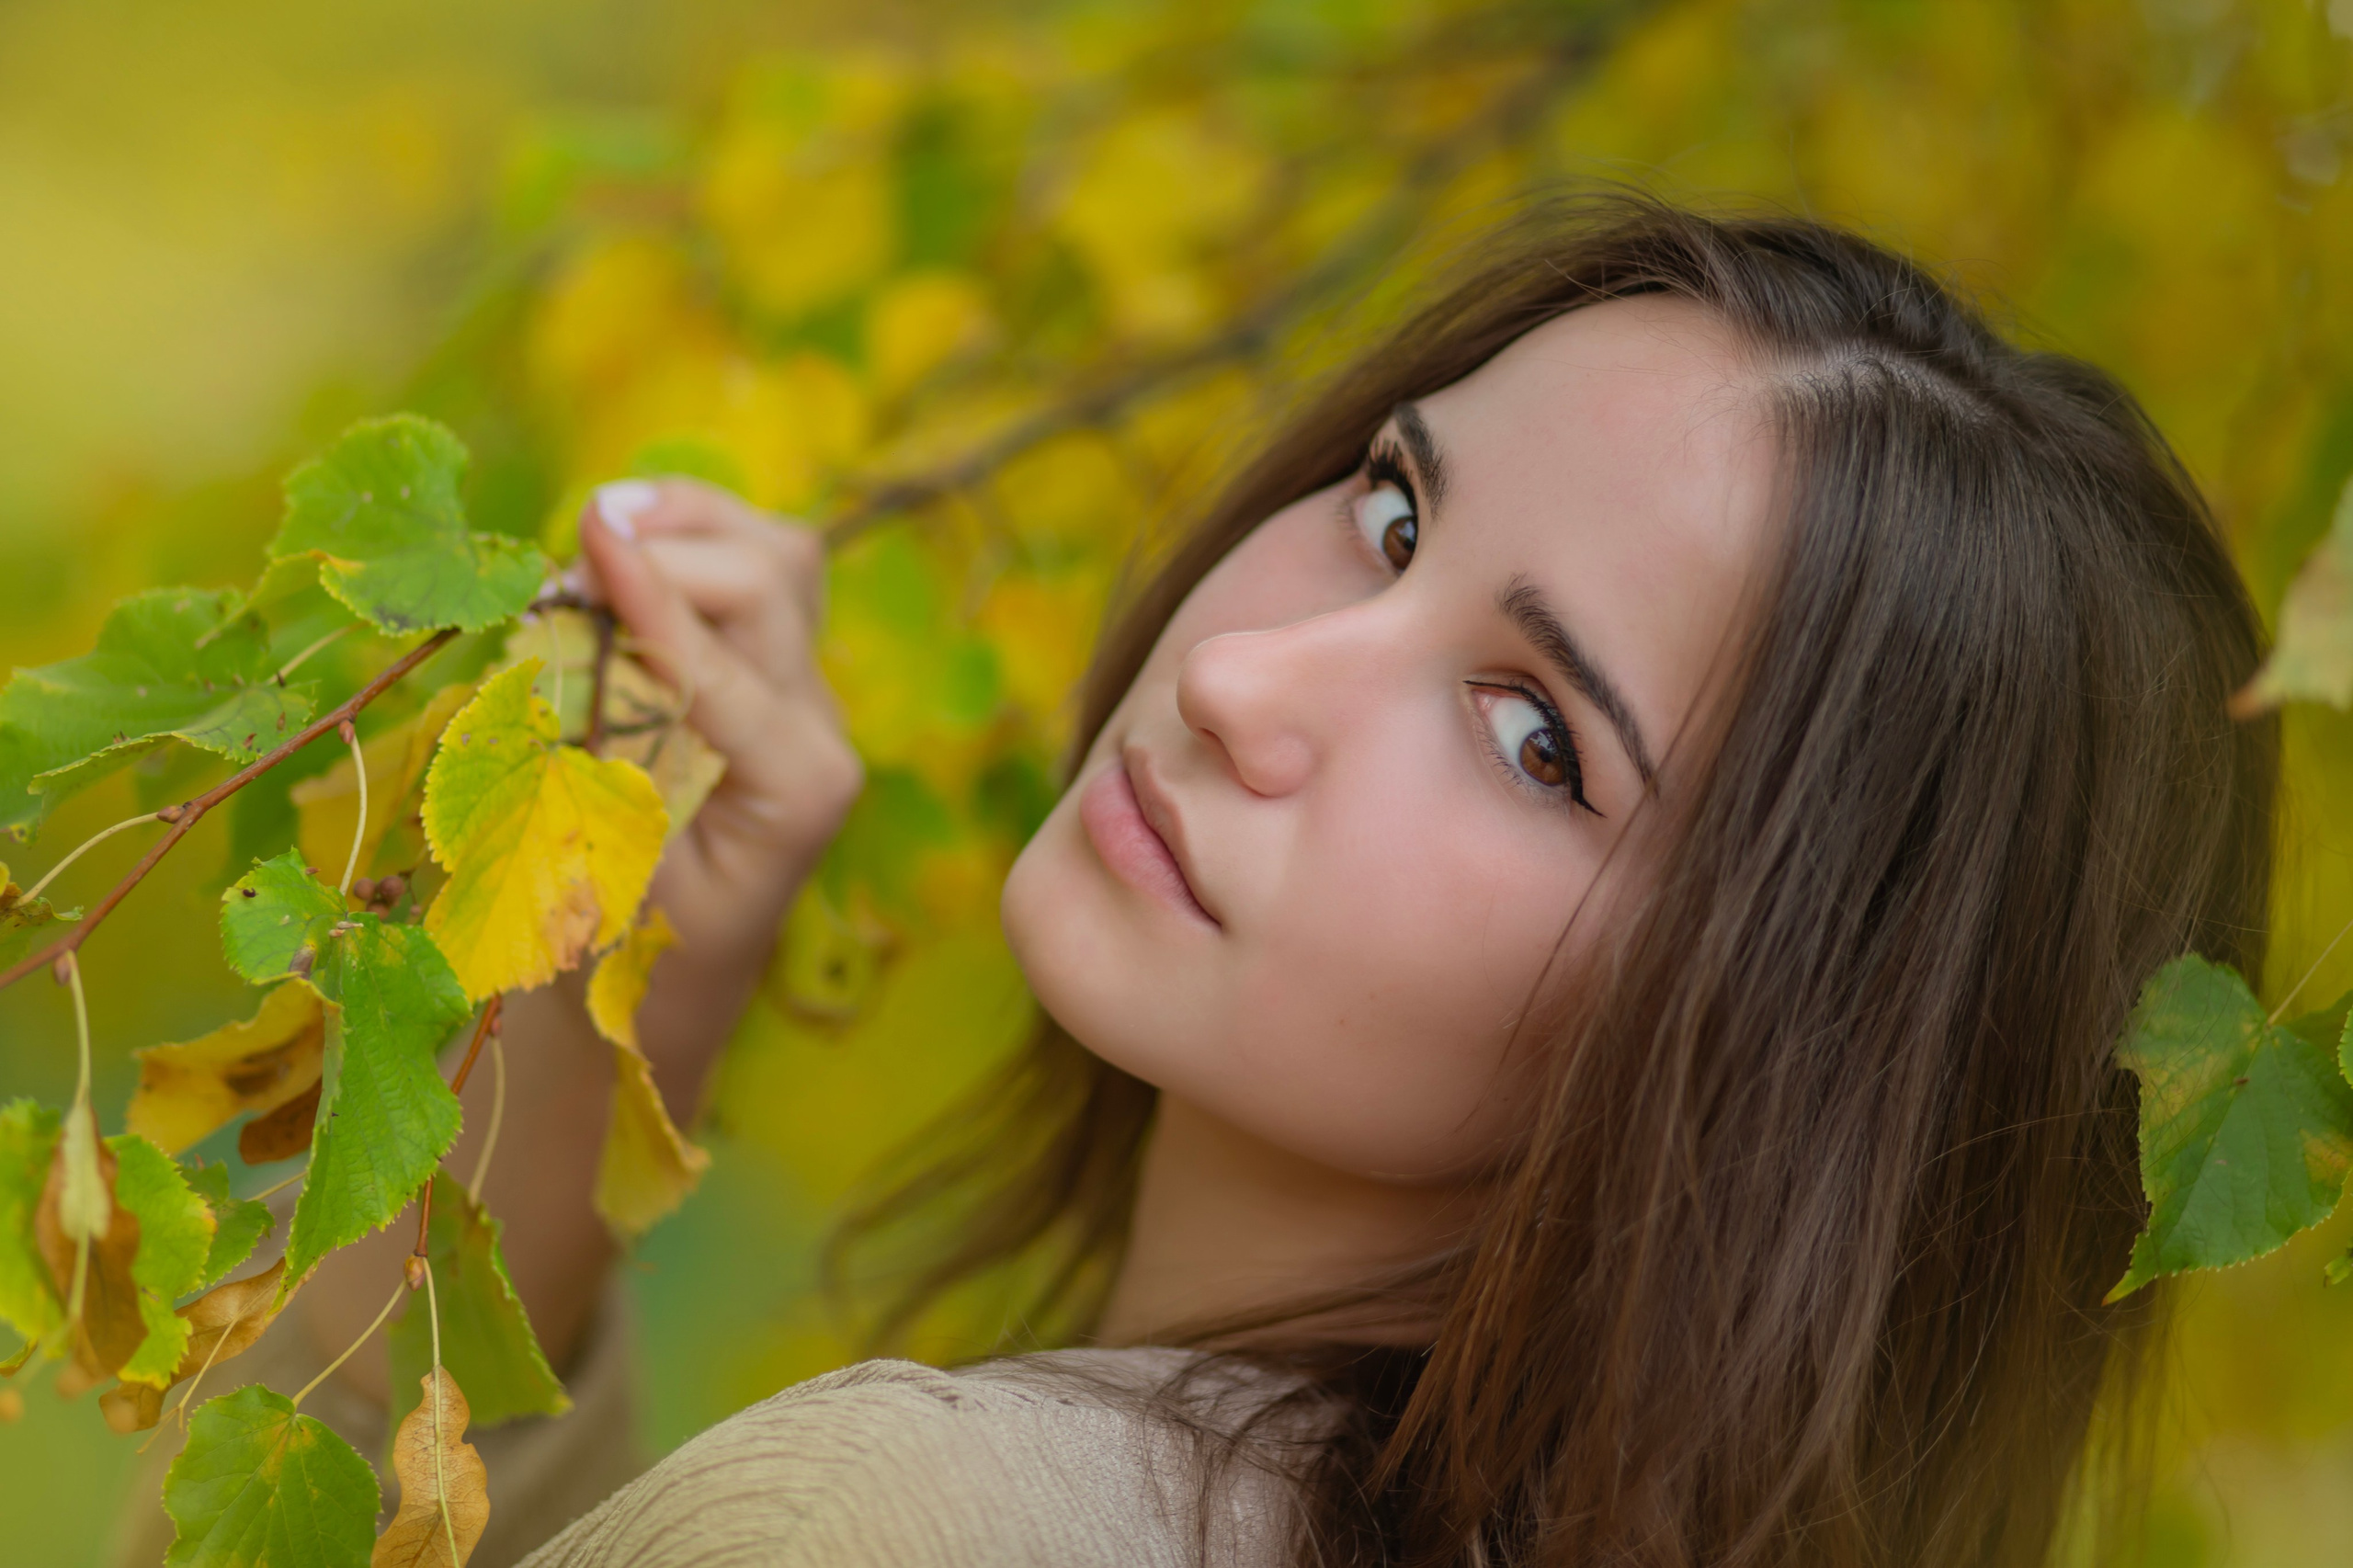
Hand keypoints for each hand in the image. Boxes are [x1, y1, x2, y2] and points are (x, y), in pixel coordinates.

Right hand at [572, 479, 862, 1069]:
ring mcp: (808, 698)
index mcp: (798, 790)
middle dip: (668, 548)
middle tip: (569, 566)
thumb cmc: (621, 945)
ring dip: (689, 522)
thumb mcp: (595, 870)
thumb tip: (552, 636)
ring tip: (603, 526)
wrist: (669, 982)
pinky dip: (690, 539)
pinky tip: (624, 544)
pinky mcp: (780, 674)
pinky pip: (759, 574)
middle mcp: (822, 732)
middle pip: (772, 581)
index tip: (589, 532)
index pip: (723, 664)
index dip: (650, 592)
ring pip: (782, 557)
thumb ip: (586, 761)